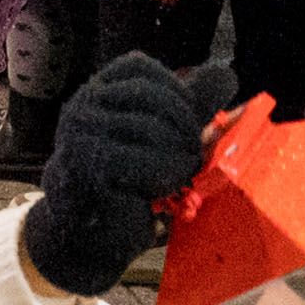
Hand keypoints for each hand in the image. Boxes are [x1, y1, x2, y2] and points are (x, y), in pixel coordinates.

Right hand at [19, 55, 226, 295]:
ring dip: (180, 158)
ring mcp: (79, 133)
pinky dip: (169, 176)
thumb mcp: (164, 134)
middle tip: (187, 159)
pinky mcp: (89, 166)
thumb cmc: (129, 184)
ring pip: (155, 129)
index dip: (174, 91)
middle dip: (184, 127)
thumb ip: (192, 104)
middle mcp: (80, 105)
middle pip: (153, 96)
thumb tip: (225, 73)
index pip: (139, 66)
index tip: (181, 125)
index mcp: (95, 92)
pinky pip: (151, 160)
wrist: (90, 238)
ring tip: (175, 178)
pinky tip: (162, 190)